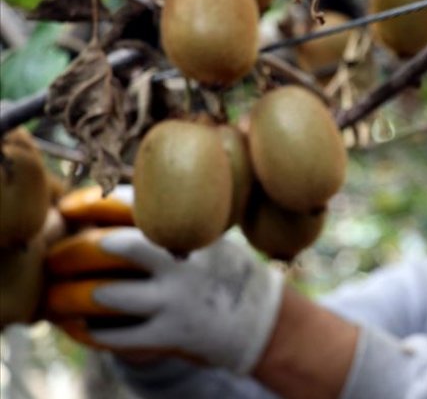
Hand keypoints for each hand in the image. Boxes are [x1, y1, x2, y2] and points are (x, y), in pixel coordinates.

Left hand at [45, 185, 284, 373]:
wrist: (260, 319)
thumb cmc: (219, 269)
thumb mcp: (205, 235)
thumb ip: (164, 222)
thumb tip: (95, 206)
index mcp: (188, 229)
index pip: (129, 204)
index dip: (89, 202)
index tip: (66, 207)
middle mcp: (181, 262)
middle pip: (108, 247)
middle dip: (70, 251)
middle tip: (54, 257)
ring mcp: (176, 300)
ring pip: (103, 294)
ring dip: (68, 296)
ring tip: (54, 297)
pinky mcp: (172, 336)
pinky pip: (115, 336)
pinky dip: (88, 330)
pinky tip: (77, 325)